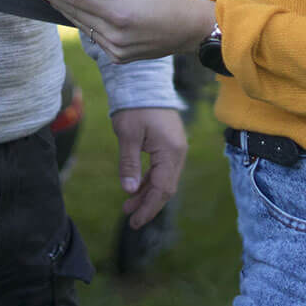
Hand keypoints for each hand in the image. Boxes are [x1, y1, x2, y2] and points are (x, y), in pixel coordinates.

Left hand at [30, 0, 215, 61]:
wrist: (191, 28)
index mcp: (119, 14)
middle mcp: (114, 36)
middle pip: (74, 13)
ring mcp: (116, 51)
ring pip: (82, 25)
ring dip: (66, 10)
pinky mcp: (119, 58)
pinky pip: (94, 36)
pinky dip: (84, 22)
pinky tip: (75, 11)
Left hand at [110, 107, 187, 228]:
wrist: (144, 83)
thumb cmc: (135, 107)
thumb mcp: (127, 136)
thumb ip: (129, 164)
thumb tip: (129, 190)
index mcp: (170, 151)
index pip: (162, 188)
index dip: (149, 207)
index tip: (134, 222)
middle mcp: (178, 152)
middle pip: (166, 187)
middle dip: (148, 204)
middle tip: (130, 218)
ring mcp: (176, 148)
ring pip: (164, 179)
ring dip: (148, 193)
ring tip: (128, 206)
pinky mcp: (169, 145)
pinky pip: (162, 169)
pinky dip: (150, 181)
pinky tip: (136, 188)